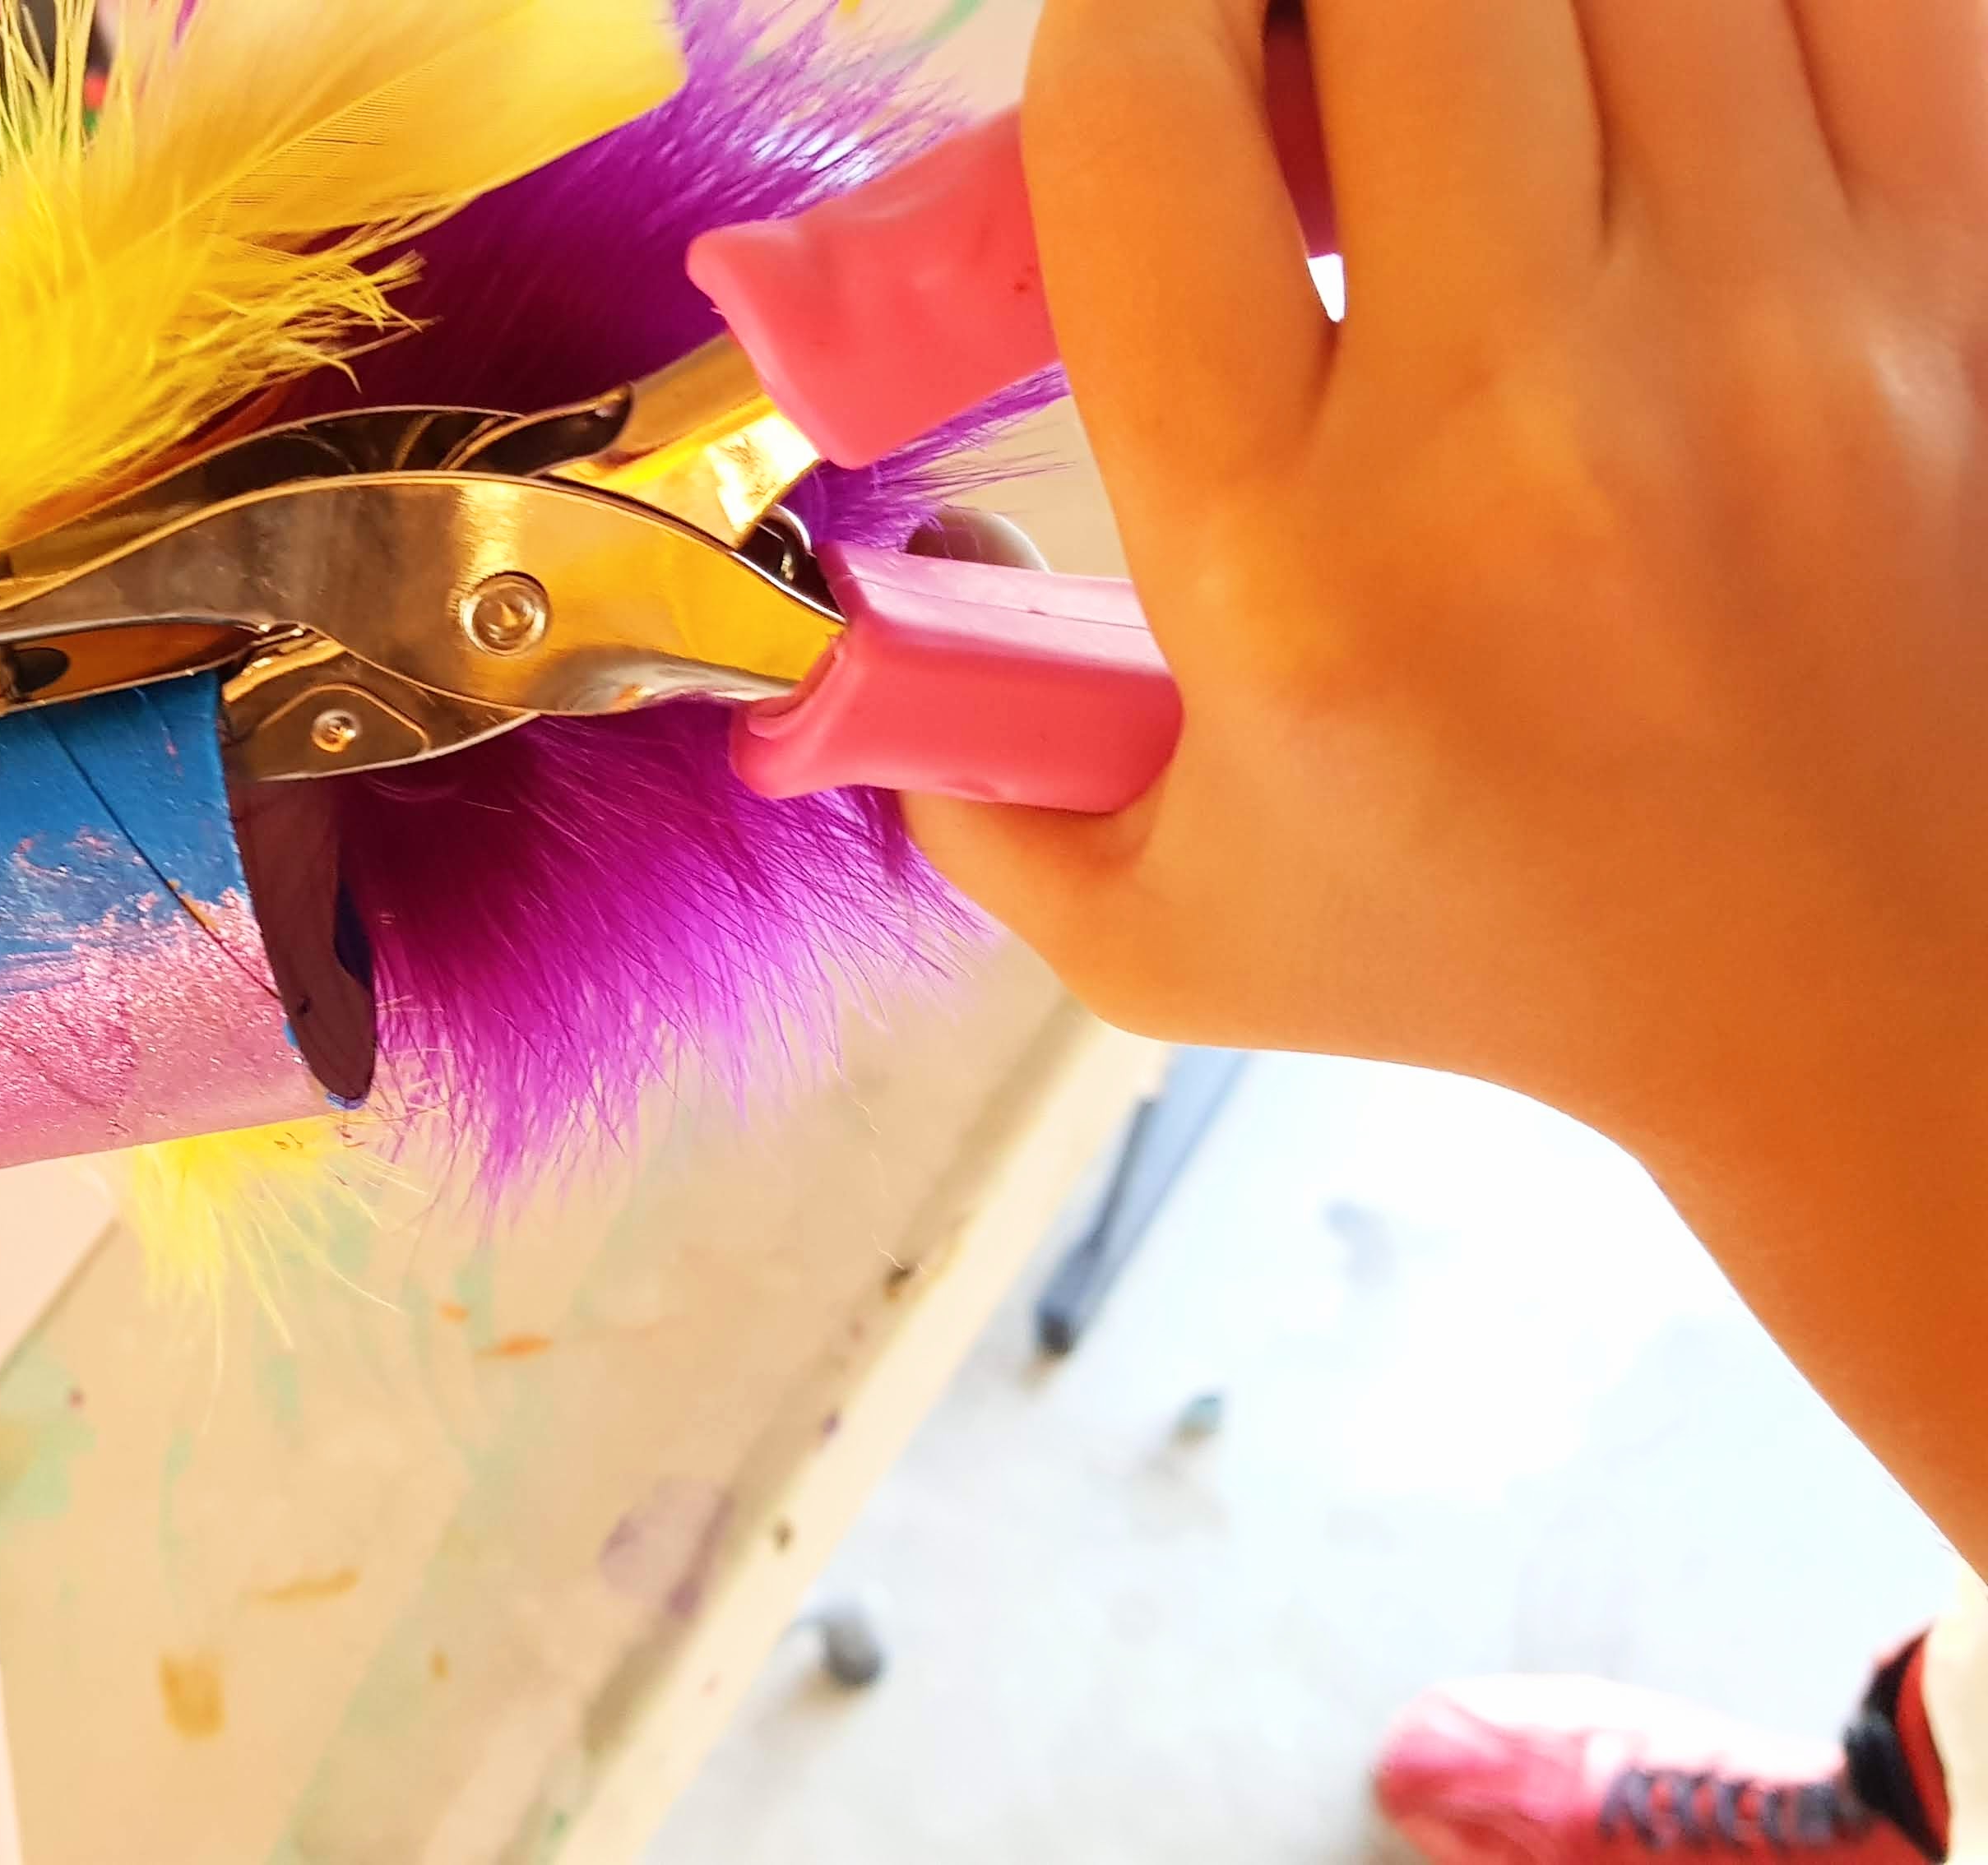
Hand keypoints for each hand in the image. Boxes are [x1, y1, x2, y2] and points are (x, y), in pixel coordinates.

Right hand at [933, 0, 1986, 1149]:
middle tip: (1311, 51)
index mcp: (1290, 563)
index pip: (1139, 120)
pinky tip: (1658, 82)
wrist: (1891, 1006)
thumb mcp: (1170, 928)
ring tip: (1489, 88)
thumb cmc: (1528, 953)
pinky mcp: (1972, 262)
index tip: (1139, 46)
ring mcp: (1783, 321)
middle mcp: (1529, 422)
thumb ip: (968, 792)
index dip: (1112, 18)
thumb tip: (853, 629)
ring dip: (1514, 6)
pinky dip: (1724, 3)